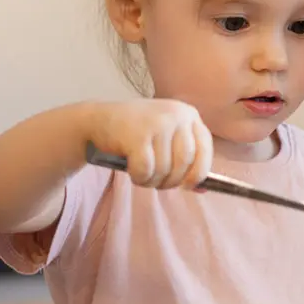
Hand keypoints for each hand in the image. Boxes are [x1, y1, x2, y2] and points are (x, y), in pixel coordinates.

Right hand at [89, 99, 212, 188]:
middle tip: (158, 183)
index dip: (199, 172)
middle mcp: (177, 114)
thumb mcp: (166, 140)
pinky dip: (140, 178)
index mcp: (189, 114)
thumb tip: (203, 190)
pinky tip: (133, 172)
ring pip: (165, 168)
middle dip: (172, 180)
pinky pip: (146, 170)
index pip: (205, 148)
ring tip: (143, 176)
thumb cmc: (137, 133)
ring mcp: (158, 122)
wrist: (98, 119)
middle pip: (185, 161)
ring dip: (154, 181)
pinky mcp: (138, 133)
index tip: (188, 186)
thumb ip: (186, 161)